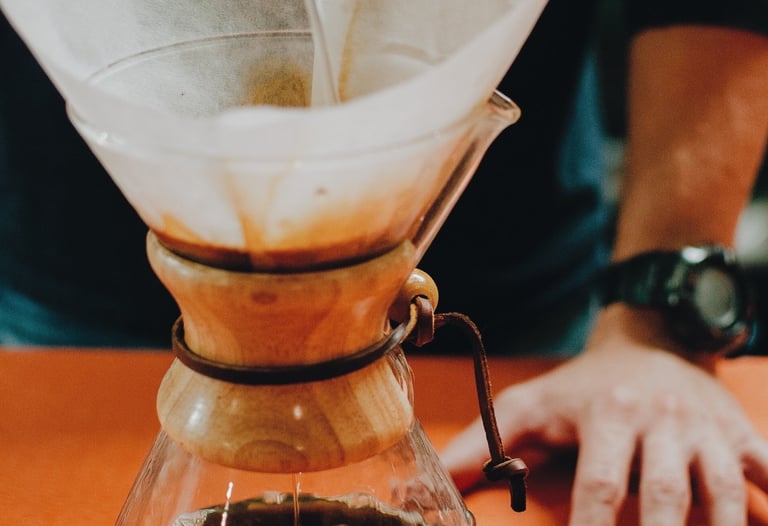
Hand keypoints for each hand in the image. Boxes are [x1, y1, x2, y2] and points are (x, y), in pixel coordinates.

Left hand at [440, 305, 767, 524]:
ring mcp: (706, 428)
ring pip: (722, 493)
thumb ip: (486, 440)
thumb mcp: (531, 404)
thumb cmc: (584, 386)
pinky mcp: (739, 433)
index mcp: (607, 415)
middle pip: (668, 498)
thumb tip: (440, 476)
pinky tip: (765, 522)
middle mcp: (661, 420)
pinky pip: (767, 470)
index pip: (602, 486)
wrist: (649, 342)